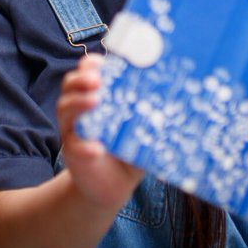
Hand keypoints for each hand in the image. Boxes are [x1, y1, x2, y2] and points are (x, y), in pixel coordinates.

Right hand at [55, 53, 144, 208]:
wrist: (113, 185)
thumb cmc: (128, 149)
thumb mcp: (142, 128)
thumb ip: (153, 114)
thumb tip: (183, 100)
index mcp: (96, 96)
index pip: (87, 72)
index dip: (90, 65)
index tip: (102, 62)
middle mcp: (79, 109)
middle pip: (70, 85)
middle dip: (81, 78)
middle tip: (97, 80)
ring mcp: (73, 130)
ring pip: (65, 109)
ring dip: (78, 103)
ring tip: (95, 101)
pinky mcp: (73, 154)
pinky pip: (75, 146)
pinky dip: (85, 146)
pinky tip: (98, 148)